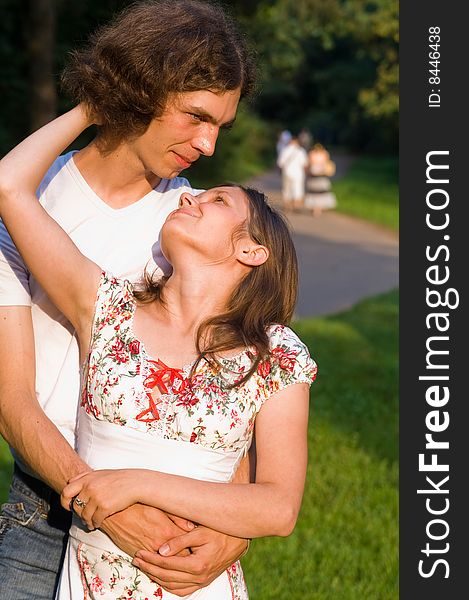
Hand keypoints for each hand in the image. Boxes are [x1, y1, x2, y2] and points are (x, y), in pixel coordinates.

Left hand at [61, 469, 141, 528]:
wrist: (135, 483)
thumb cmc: (118, 478)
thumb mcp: (100, 473)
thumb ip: (85, 477)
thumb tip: (70, 481)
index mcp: (87, 478)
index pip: (66, 491)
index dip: (65, 501)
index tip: (69, 507)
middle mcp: (90, 487)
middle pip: (76, 506)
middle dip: (79, 514)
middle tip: (83, 517)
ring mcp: (97, 497)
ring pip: (84, 516)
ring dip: (86, 521)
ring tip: (90, 523)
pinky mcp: (104, 507)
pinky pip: (94, 520)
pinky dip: (95, 524)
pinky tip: (97, 524)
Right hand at [101, 505, 193, 557]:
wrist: (114, 512)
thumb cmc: (136, 505)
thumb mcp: (160, 506)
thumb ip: (178, 517)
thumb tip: (192, 526)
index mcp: (168, 531)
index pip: (188, 544)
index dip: (196, 546)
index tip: (200, 545)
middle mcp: (159, 545)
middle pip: (180, 558)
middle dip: (188, 557)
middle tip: (194, 553)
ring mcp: (148, 552)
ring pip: (166, 563)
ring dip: (174, 562)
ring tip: (181, 559)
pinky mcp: (138, 555)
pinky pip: (152, 565)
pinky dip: (159, 564)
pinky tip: (164, 561)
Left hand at [132, 526, 248, 595]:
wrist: (239, 539)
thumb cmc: (220, 531)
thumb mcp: (200, 531)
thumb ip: (180, 541)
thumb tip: (162, 550)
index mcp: (198, 564)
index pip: (167, 564)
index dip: (151, 559)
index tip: (139, 552)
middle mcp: (200, 577)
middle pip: (167, 576)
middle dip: (149, 568)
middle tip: (137, 560)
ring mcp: (202, 581)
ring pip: (173, 586)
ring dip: (157, 578)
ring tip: (145, 568)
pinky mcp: (204, 581)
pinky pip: (183, 590)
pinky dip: (169, 586)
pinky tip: (161, 579)